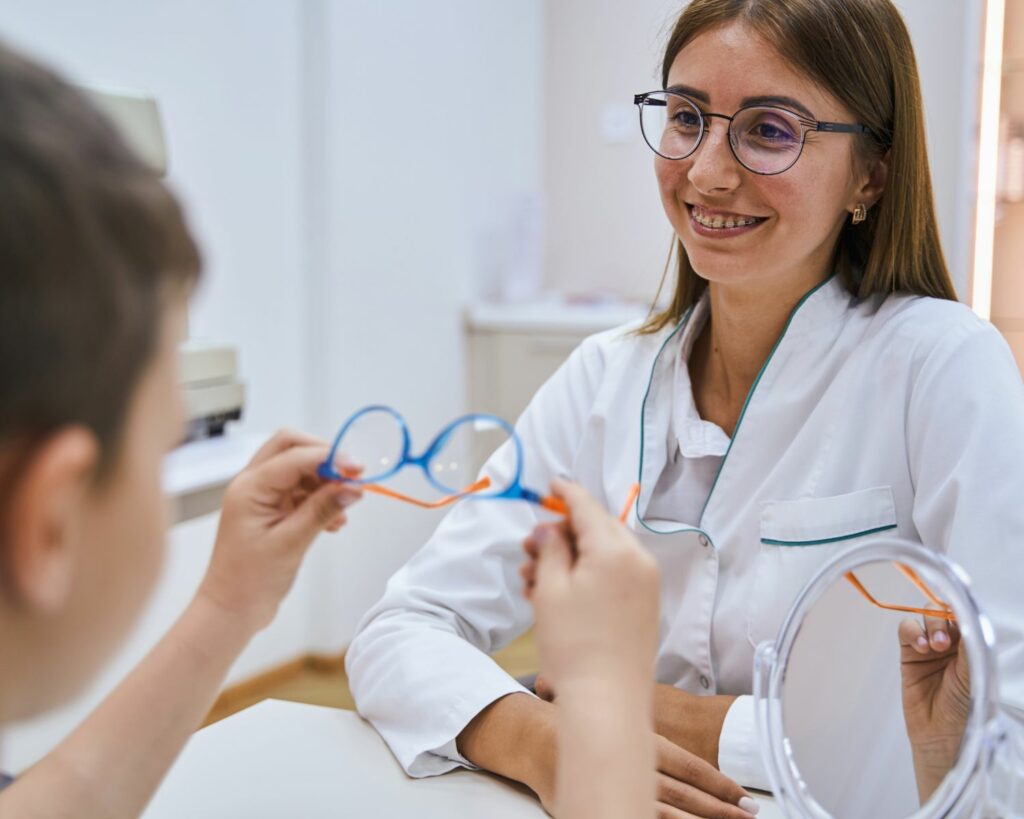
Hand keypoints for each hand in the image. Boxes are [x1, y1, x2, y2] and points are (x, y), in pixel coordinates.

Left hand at [198, 429, 362, 632]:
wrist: (232, 610)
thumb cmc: (249, 581)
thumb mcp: (291, 542)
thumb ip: (322, 510)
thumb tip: (352, 487)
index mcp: (250, 488)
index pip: (294, 455)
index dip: (329, 457)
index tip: (358, 469)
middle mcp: (253, 485)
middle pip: (293, 448)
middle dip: (325, 458)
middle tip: (352, 476)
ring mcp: (262, 497)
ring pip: (300, 470)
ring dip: (325, 482)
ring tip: (344, 507)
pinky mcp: (273, 510)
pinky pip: (302, 492)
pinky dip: (321, 499)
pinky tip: (334, 521)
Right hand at [499, 706, 755, 818]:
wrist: (533, 738)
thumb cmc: (579, 723)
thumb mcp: (615, 715)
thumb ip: (643, 727)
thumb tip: (678, 733)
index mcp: (639, 741)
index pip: (687, 765)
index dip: (716, 781)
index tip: (740, 793)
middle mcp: (632, 767)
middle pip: (684, 794)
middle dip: (719, 807)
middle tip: (749, 815)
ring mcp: (618, 792)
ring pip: (668, 813)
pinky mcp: (603, 808)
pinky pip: (639, 817)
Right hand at [520, 480, 756, 817]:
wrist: (607, 701)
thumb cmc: (574, 644)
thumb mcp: (551, 589)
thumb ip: (550, 548)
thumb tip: (550, 528)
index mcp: (616, 549)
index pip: (587, 506)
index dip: (565, 492)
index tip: (550, 484)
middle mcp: (638, 560)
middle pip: (596, 529)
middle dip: (561, 534)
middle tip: (528, 549)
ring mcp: (646, 584)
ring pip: (602, 554)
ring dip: (568, 558)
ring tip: (532, 580)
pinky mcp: (644, 605)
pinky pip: (613, 575)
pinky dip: (586, 576)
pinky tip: (555, 594)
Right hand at [899, 614, 970, 800]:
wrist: (942, 733)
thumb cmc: (965, 706)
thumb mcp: (974, 671)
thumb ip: (968, 644)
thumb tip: (966, 617)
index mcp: (973, 644)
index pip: (966, 615)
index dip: (961, 609)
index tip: (960, 611)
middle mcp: (952, 641)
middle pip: (944, 611)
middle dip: (943, 620)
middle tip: (946, 641)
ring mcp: (929, 645)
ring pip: (924, 616)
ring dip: (929, 626)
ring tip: (934, 646)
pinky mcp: (909, 653)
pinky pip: (907, 630)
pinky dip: (912, 633)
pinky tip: (920, 647)